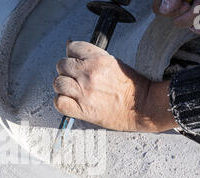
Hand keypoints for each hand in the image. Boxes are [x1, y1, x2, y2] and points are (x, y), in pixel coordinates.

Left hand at [53, 41, 176, 132]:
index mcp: (98, 59)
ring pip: (58, 83)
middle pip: (61, 65)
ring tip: (73, 91)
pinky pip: (59, 102)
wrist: (141, 106)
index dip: (73, 55)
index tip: (77, 62)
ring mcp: (84, 92)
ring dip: (63, 87)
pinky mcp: (82, 110)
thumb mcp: (112, 61)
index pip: (72, 47)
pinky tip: (70, 102)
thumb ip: (90, 55)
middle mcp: (89, 74)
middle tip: (76, 78)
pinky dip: (61, 102)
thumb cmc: (128, 85)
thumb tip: (68, 45)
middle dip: (67, 71)